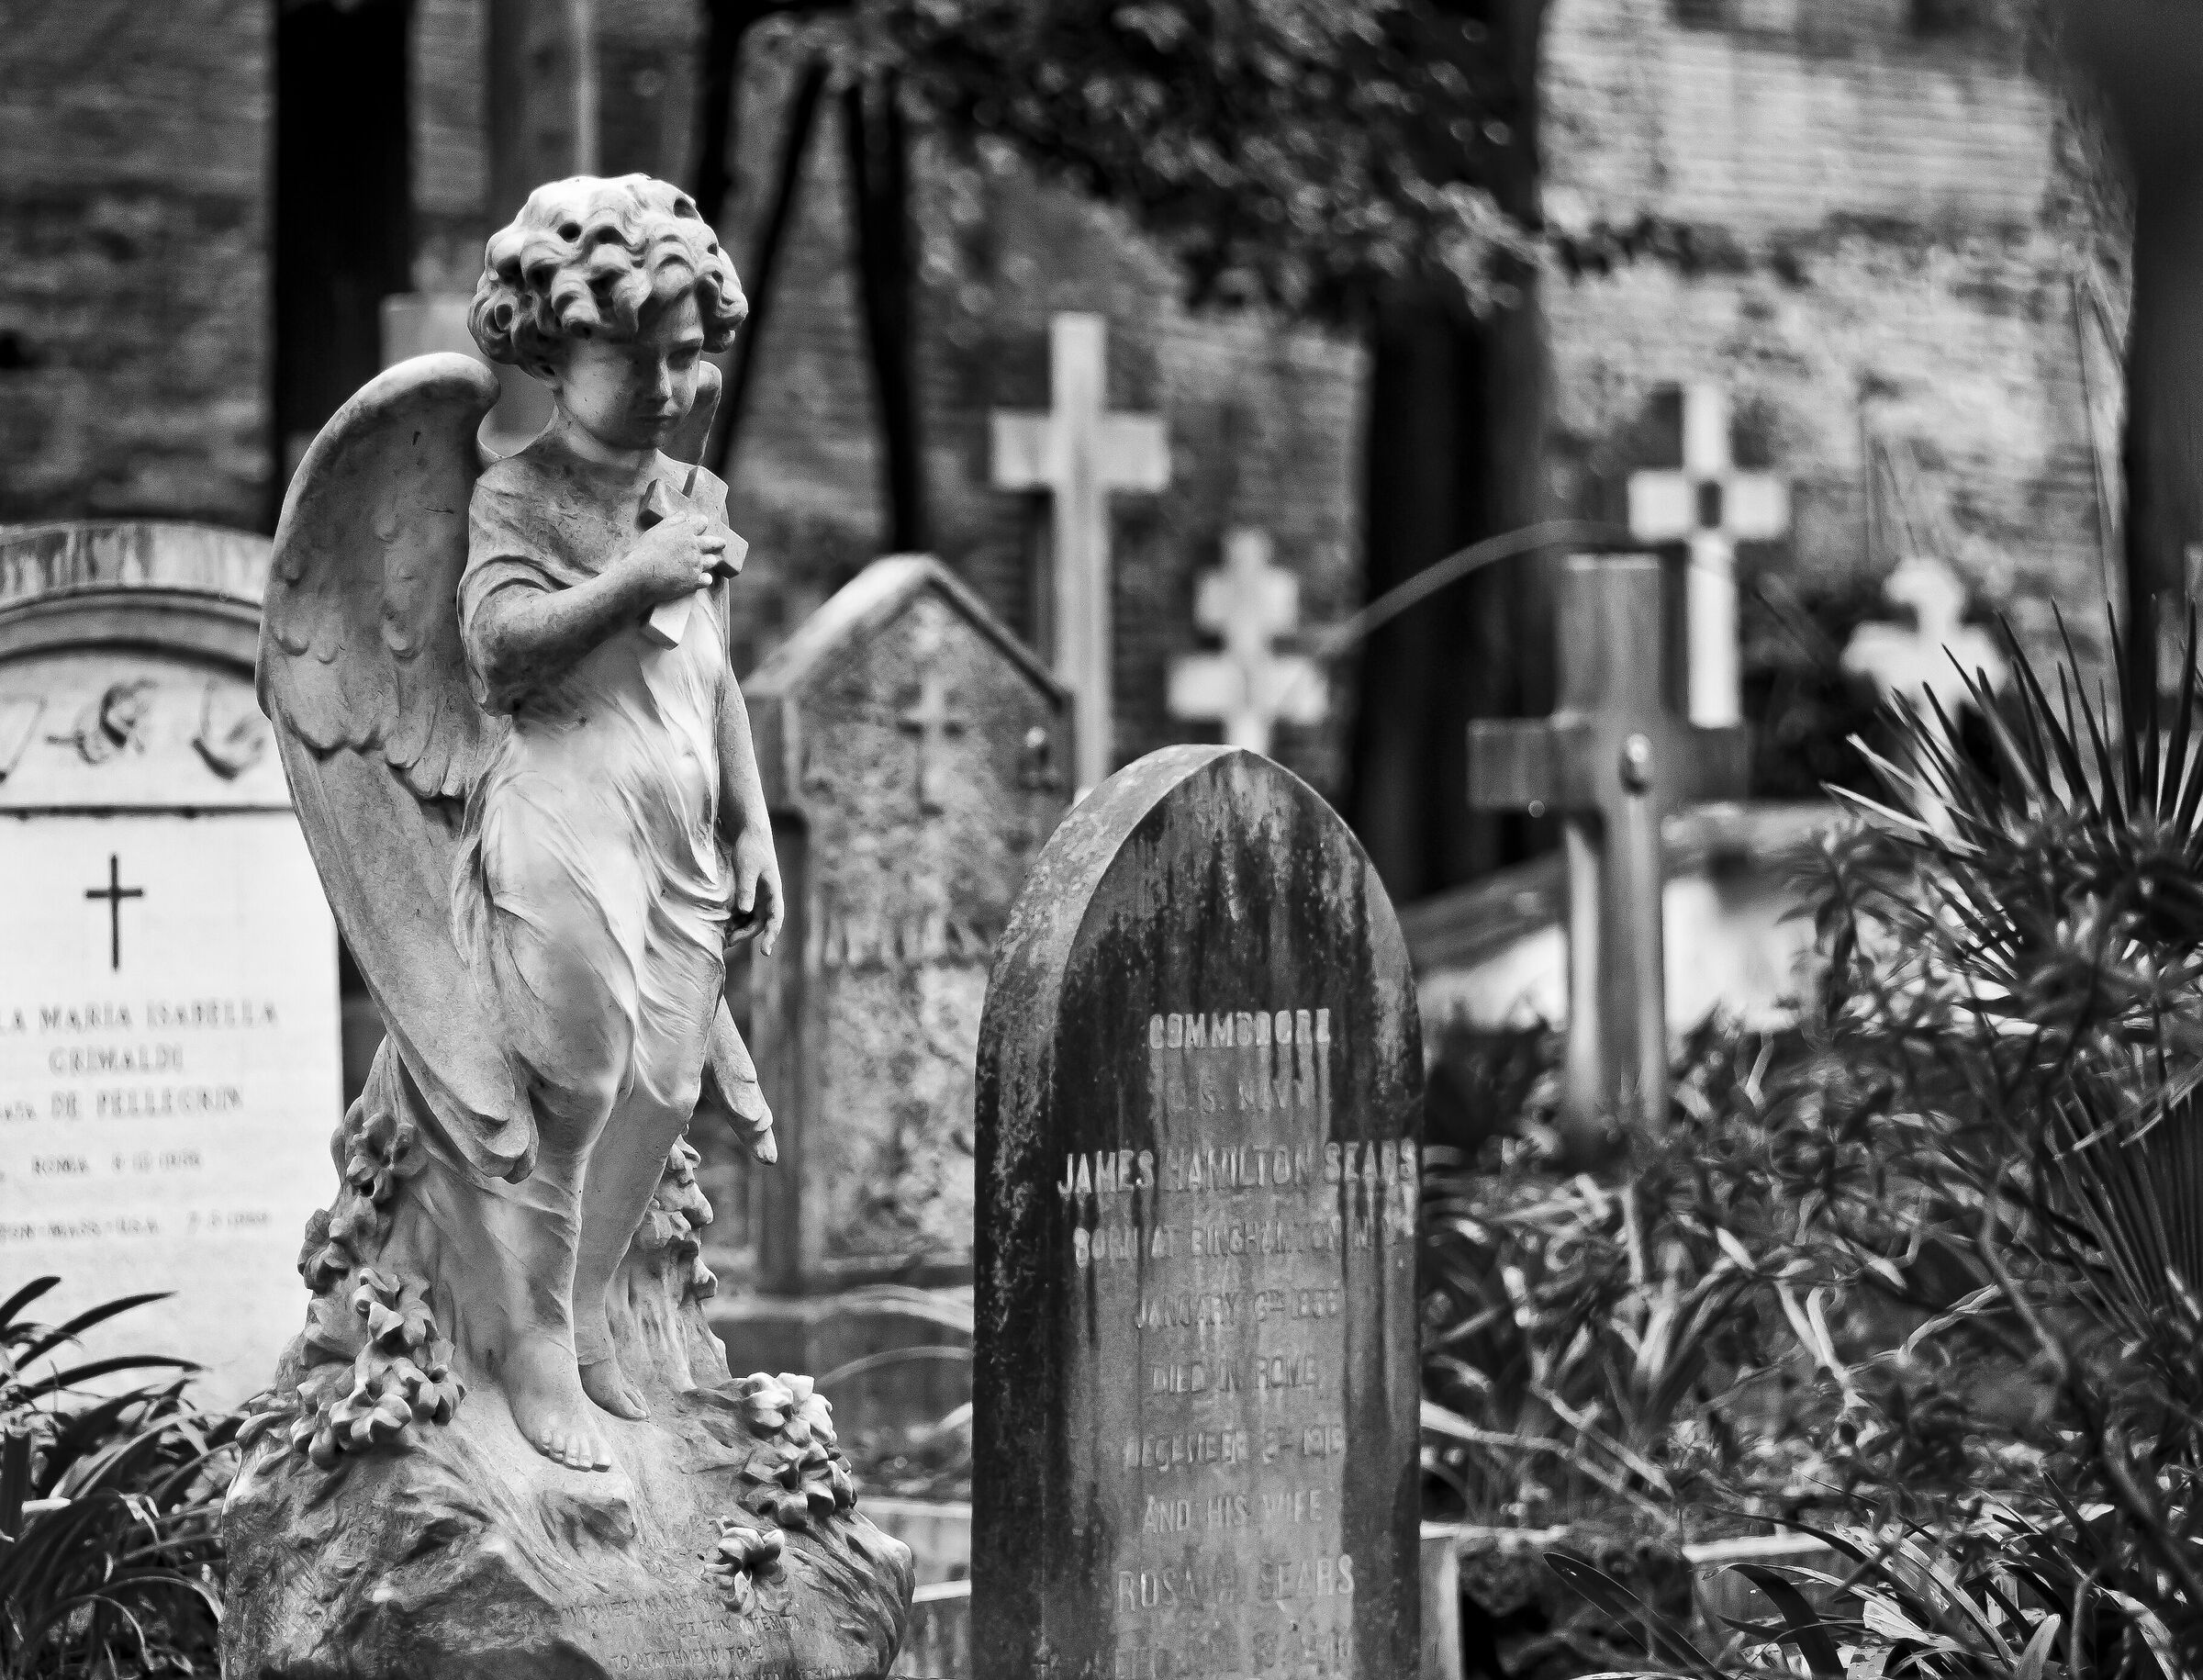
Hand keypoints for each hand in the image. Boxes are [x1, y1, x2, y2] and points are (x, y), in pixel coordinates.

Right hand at [619, 515, 725, 607]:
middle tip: (722, 543)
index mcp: (685, 532)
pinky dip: (705, 579)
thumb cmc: (644, 551)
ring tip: (711, 561)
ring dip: (711, 560)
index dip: (702, 523)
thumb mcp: (656, 531)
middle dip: (719, 542)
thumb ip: (672, 521)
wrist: (640, 575)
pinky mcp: (695, 581)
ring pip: (712, 561)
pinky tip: (702, 579)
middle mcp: (695, 547)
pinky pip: (707, 580)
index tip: (703, 523)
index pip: (702, 522)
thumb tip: (683, 514)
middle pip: (714, 542)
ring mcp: (696, 565)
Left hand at [726, 827, 783, 956]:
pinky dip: (737, 918)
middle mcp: (769, 896)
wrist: (750, 832)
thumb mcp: (746, 868)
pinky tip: (725, 922)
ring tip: (726, 935)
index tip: (765, 952)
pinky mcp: (750, 891)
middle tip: (730, 941)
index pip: (775, 918)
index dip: (771, 936)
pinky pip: (745, 911)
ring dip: (741, 928)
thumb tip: (745, 912)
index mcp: (773, 891)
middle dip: (747, 934)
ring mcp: (760, 894)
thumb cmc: (751, 848)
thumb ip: (746, 889)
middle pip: (761, 922)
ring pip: (753, 918)